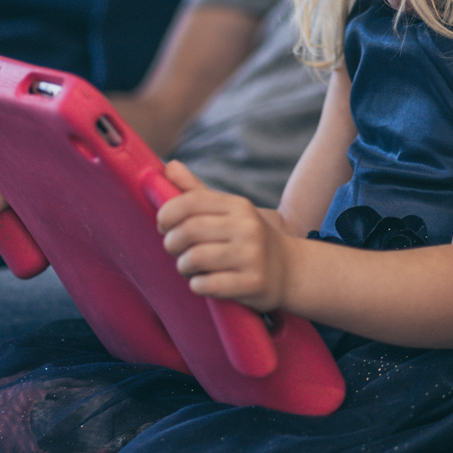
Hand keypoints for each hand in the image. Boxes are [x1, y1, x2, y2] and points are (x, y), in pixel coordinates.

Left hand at [156, 161, 288, 310]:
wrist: (290, 270)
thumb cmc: (247, 238)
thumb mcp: (228, 212)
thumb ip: (196, 191)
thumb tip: (168, 167)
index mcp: (238, 206)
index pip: (191, 201)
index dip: (167, 213)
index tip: (162, 226)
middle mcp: (247, 227)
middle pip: (189, 230)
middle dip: (171, 242)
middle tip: (174, 250)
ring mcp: (252, 255)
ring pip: (195, 258)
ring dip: (182, 266)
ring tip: (188, 268)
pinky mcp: (253, 283)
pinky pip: (208, 285)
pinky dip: (196, 285)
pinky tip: (202, 282)